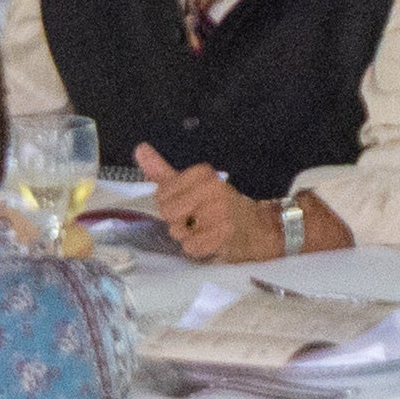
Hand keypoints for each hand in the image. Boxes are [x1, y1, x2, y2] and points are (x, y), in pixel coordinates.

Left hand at [135, 143, 285, 262]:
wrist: (260, 230)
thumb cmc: (222, 207)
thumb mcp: (194, 185)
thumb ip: (164, 171)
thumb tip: (140, 149)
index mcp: (204, 174)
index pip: (163, 191)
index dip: (169, 202)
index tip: (186, 203)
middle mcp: (212, 189)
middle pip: (168, 211)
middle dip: (177, 220)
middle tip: (197, 220)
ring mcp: (219, 212)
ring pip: (178, 231)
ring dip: (187, 236)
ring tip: (205, 230)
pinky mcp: (223, 235)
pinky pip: (191, 247)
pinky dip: (198, 249)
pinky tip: (211, 242)